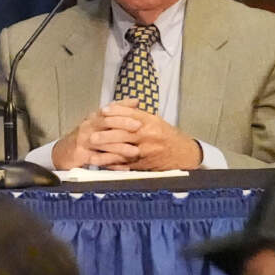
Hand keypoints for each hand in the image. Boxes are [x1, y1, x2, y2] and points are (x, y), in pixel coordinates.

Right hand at [52, 109, 137, 169]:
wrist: (62, 153)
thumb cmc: (84, 137)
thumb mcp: (98, 122)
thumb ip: (116, 112)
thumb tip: (135, 102)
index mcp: (93, 118)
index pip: (108, 110)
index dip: (122, 108)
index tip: (137, 109)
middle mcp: (88, 127)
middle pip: (105, 122)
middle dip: (123, 124)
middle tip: (138, 127)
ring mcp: (84, 141)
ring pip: (103, 143)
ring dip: (120, 147)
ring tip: (135, 151)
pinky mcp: (81, 156)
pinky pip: (98, 160)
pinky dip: (112, 164)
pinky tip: (124, 167)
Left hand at [87, 102, 202, 170]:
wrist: (182, 153)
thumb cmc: (167, 135)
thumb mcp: (155, 120)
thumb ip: (137, 115)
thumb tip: (116, 109)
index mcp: (151, 122)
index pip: (131, 115)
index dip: (116, 113)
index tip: (103, 111)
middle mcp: (149, 136)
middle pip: (124, 133)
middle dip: (106, 135)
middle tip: (91, 136)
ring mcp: (146, 151)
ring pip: (123, 151)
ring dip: (107, 154)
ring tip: (93, 155)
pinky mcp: (145, 164)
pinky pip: (127, 165)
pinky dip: (114, 165)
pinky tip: (103, 166)